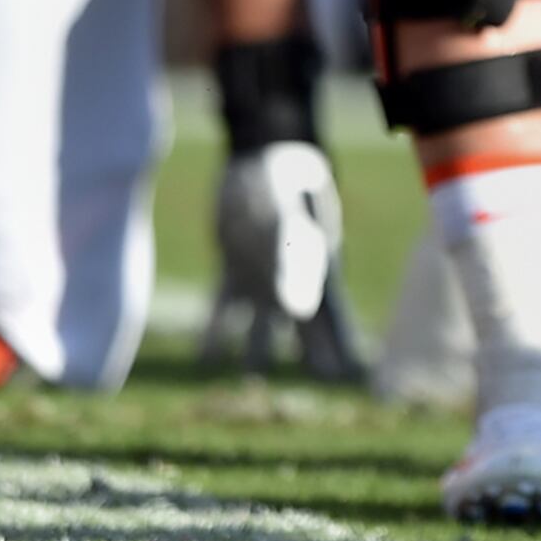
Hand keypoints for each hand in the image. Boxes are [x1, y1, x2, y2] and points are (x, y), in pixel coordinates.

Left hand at [203, 141, 359, 378]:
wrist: (259, 160)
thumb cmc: (284, 172)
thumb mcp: (290, 198)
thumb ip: (290, 243)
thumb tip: (292, 297)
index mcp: (318, 260)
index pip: (328, 309)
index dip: (334, 341)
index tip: (336, 371)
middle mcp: (292, 275)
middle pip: (304, 323)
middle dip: (311, 351)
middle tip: (321, 379)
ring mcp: (262, 277)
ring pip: (261, 322)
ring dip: (256, 349)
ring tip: (250, 378)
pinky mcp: (233, 272)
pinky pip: (223, 306)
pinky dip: (213, 330)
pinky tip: (204, 357)